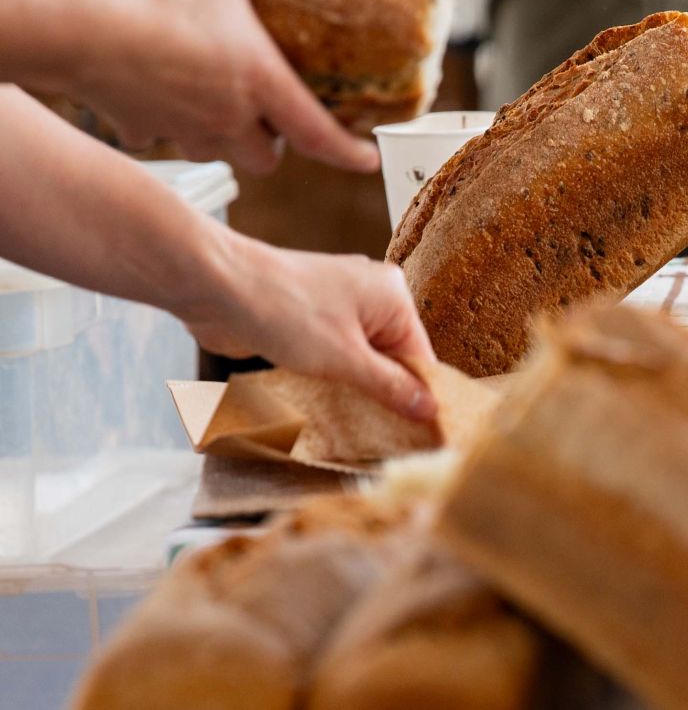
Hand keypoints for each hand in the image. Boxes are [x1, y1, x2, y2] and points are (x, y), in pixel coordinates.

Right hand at [72, 0, 378, 173]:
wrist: (87, 32)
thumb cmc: (156, 3)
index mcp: (261, 84)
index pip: (319, 135)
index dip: (348, 152)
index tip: (365, 158)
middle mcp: (229, 118)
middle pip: (265, 160)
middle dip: (271, 147)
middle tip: (269, 124)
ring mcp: (186, 129)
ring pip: (214, 153)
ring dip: (220, 139)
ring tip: (215, 111)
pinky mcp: (143, 129)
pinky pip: (158, 138)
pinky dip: (161, 126)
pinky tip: (154, 100)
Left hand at [185, 234, 437, 420]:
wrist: (218, 289)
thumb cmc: (285, 312)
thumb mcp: (345, 360)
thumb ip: (389, 386)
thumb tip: (430, 407)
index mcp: (391, 295)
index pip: (420, 355)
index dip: (420, 396)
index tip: (423, 435)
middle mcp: (371, 296)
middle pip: (393, 358)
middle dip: (387, 395)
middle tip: (388, 439)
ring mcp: (340, 306)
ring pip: (363, 360)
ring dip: (358, 390)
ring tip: (361, 428)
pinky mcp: (312, 320)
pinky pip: (337, 357)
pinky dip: (335, 380)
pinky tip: (331, 407)